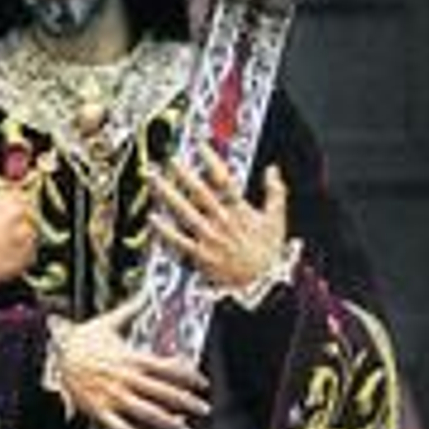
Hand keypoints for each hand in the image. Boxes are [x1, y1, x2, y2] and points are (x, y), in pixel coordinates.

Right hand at [53, 294, 210, 428]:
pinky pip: (118, 426)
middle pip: (162, 392)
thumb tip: (145, 294)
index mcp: (130, 357)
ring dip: (168, 422)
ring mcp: (112, 394)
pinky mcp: (98, 408)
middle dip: (186, 401)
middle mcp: (125, 377)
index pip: (166, 368)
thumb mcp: (108, 321)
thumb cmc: (82, 338)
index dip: (187, 375)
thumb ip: (131, 309)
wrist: (56, 351)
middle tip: (203, 408)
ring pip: (146, 411)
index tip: (202, 382)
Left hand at [146, 144, 287, 292]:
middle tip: (167, 158)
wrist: (264, 283)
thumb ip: (275, 191)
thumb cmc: (269, 251)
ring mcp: (210, 238)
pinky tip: (152, 217)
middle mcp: (223, 221)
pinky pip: (179, 240)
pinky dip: (165, 230)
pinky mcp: (201, 255)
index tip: (199, 145)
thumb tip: (273, 168)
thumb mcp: (277, 219)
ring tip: (153, 179)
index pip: (224, 180)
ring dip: (168, 194)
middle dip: (183, 174)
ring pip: (185, 212)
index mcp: (240, 210)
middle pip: (200, 193)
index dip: (211, 160)